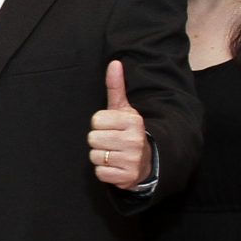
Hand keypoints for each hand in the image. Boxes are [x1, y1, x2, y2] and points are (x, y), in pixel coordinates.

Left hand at [86, 59, 151, 187]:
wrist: (147, 160)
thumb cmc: (129, 131)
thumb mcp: (124, 109)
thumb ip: (116, 87)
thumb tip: (114, 63)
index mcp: (133, 120)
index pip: (96, 120)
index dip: (99, 124)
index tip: (111, 127)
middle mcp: (134, 139)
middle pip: (93, 138)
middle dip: (98, 141)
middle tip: (111, 142)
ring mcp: (132, 159)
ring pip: (95, 156)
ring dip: (100, 156)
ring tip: (113, 153)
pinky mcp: (128, 177)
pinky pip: (100, 173)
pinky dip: (104, 171)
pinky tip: (115, 166)